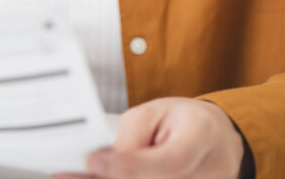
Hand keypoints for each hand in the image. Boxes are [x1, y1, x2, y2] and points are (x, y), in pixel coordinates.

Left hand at [54, 98, 245, 178]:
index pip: (168, 162)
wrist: (216, 138)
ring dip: (115, 178)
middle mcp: (211, 171)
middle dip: (113, 176)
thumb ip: (129, 138)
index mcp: (202, 135)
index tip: (94, 161)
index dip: (128, 166)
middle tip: (68, 174)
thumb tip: (101, 164)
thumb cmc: (182, 121)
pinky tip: (106, 174)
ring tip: (85, 172)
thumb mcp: (152, 112)